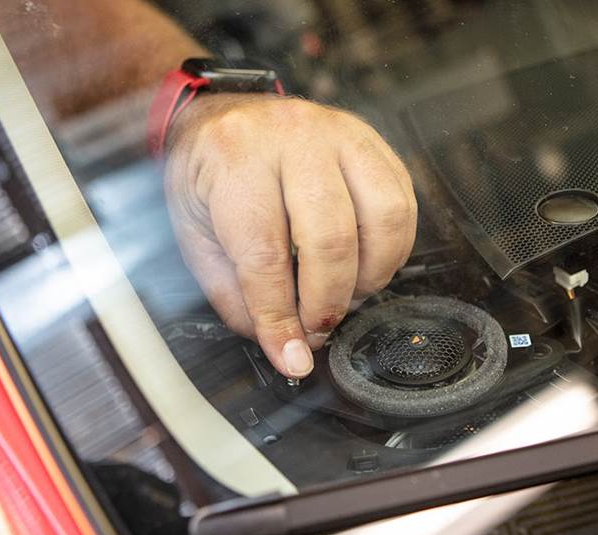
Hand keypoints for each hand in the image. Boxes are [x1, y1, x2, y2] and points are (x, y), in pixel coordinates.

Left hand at [164, 94, 416, 378]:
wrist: (221, 116)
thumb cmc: (206, 174)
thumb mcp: (194, 233)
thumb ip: (234, 292)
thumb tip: (281, 342)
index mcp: (235, 159)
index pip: (265, 254)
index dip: (280, 317)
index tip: (291, 356)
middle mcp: (293, 137)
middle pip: (331, 238)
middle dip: (328, 302)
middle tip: (316, 328)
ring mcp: (340, 134)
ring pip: (383, 217)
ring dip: (371, 275)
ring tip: (346, 293)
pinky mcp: (373, 143)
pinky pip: (404, 202)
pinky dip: (393, 248)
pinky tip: (366, 263)